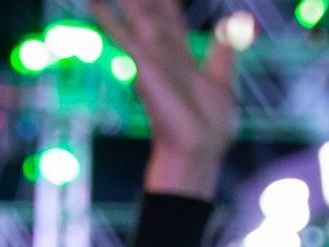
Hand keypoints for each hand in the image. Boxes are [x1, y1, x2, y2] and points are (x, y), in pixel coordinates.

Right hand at [95, 0, 240, 198]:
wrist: (198, 150)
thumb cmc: (210, 126)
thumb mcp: (223, 80)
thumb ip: (224, 52)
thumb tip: (234, 25)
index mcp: (181, 57)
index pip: (171, 18)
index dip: (165, 1)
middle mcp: (163, 54)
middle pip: (151, 12)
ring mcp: (152, 60)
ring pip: (137, 17)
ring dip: (126, 0)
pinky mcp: (144, 68)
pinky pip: (125, 38)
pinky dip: (108, 20)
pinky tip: (94, 3)